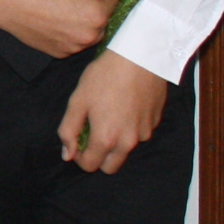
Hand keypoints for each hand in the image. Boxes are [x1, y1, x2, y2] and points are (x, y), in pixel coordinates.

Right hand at [0, 0, 121, 58]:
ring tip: (63, 8)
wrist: (10, 0)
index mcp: (98, 15)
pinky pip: (75, 42)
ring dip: (85, 21)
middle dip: (96, 7)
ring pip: (91, 32)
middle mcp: (90, 36)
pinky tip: (55, 21)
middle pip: (105, 19)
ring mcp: (75, 47)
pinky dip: (70, 33)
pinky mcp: (61, 53)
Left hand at [58, 49, 169, 173]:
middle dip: (99, 157)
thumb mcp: (77, 101)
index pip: (90, 166)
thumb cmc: (104, 76)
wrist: (140, 57)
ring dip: (116, 142)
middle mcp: (128, 142)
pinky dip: (130, 128)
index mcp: (106, 139)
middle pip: (111, 166)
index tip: (77, 141)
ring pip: (126, 150)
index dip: (79, 157)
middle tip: (92, 134)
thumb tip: (67, 155)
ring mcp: (145, 133)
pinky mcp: (155, 122)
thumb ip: (68, 131)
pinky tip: (125, 106)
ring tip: (110, 114)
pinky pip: (139, 134)